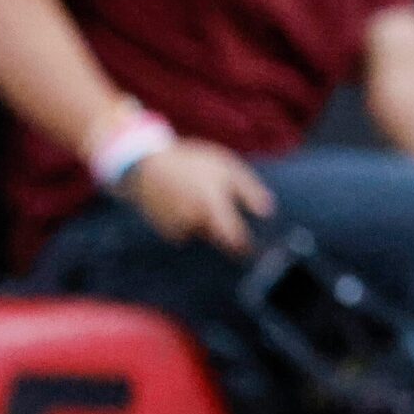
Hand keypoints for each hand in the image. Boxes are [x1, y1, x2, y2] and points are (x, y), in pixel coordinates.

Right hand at [121, 141, 272, 256]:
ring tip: (196, 199)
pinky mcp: (166, 232)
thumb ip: (249, 190)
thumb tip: (267, 212)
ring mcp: (178, 228)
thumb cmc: (192, 163)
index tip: (252, 250)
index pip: (233, 238)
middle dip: (223, 232)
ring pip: (202, 235)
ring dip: (205, 226)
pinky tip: (183, 205)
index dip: (245, 247)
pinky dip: (189, 225)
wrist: (146, 164)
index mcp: (212, 205)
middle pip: (218, 238)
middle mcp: (194, 221)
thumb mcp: (227, 167)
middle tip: (216, 210)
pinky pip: (186, 235)